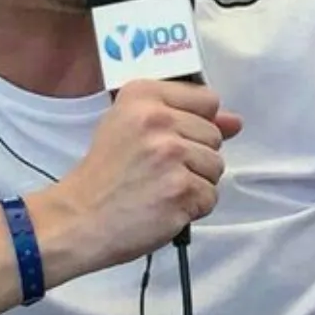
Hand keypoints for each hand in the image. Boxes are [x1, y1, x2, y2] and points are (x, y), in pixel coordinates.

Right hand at [44, 80, 242, 271]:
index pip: (207, 100)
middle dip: (194, 157)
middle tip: (156, 170)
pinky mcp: (181, 190)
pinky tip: (162, 206)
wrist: (78, 218)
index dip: (195, 124)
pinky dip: (191, 208)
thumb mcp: (131, 128)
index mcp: (143, 96)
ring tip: (158, 188)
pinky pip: (210, 197)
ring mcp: (171, 156)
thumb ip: (185, 117)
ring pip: (216, 167)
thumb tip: (236, 122)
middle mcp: (158, 120)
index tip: (171, 139)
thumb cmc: (104, 175)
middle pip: (214, 136)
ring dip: (194, 184)